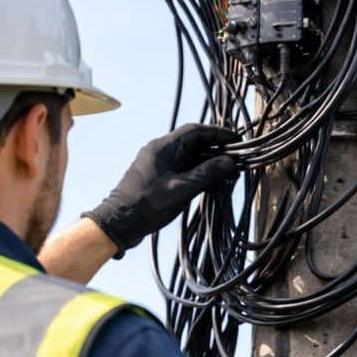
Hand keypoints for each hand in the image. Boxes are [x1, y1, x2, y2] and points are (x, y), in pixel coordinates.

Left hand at [83, 124, 239, 257]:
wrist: (118, 225)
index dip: (218, 134)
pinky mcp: (161, 179)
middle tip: (238, 159)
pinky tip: (215, 184)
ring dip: (210, 164)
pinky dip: (200, 174)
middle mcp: (161, 152)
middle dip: (217, 150)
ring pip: (191, 158)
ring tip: (230, 174)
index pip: (195, 131)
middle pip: (195, 144)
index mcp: (162, 148)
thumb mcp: (180, 190)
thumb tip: (230, 162)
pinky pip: (185, 170)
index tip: (237, 141)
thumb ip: (206, 174)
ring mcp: (161, 165)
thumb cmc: (146, 206)